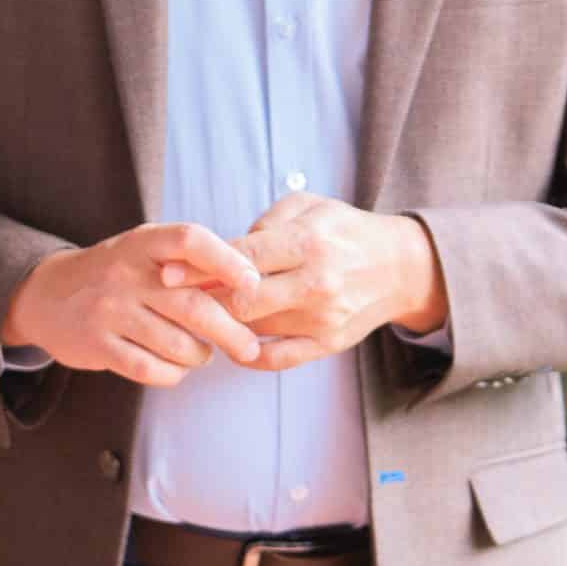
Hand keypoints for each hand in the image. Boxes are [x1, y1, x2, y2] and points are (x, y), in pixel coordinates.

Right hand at [1, 222, 263, 385]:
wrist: (45, 294)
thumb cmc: (113, 274)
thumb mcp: (142, 252)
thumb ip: (187, 264)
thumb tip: (249, 287)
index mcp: (141, 243)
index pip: (190, 240)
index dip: (228, 260)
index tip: (253, 282)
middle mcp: (124, 274)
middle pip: (194, 306)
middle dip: (231, 332)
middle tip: (248, 347)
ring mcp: (109, 311)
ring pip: (177, 344)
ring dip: (200, 355)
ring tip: (202, 353)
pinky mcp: (98, 345)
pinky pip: (151, 370)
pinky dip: (173, 374)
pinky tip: (175, 366)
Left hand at [172, 194, 443, 372]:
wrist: (400, 266)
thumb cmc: (343, 230)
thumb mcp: (307, 206)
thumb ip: (262, 223)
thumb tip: (220, 250)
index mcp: (308, 242)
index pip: (242, 258)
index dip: (198, 268)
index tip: (166, 272)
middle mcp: (316, 282)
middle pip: (243, 300)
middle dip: (204, 299)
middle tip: (177, 297)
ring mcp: (324, 318)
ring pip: (255, 329)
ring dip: (223, 324)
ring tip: (200, 315)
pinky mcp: (330, 344)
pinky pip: (278, 359)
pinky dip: (248, 355)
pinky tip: (233, 342)